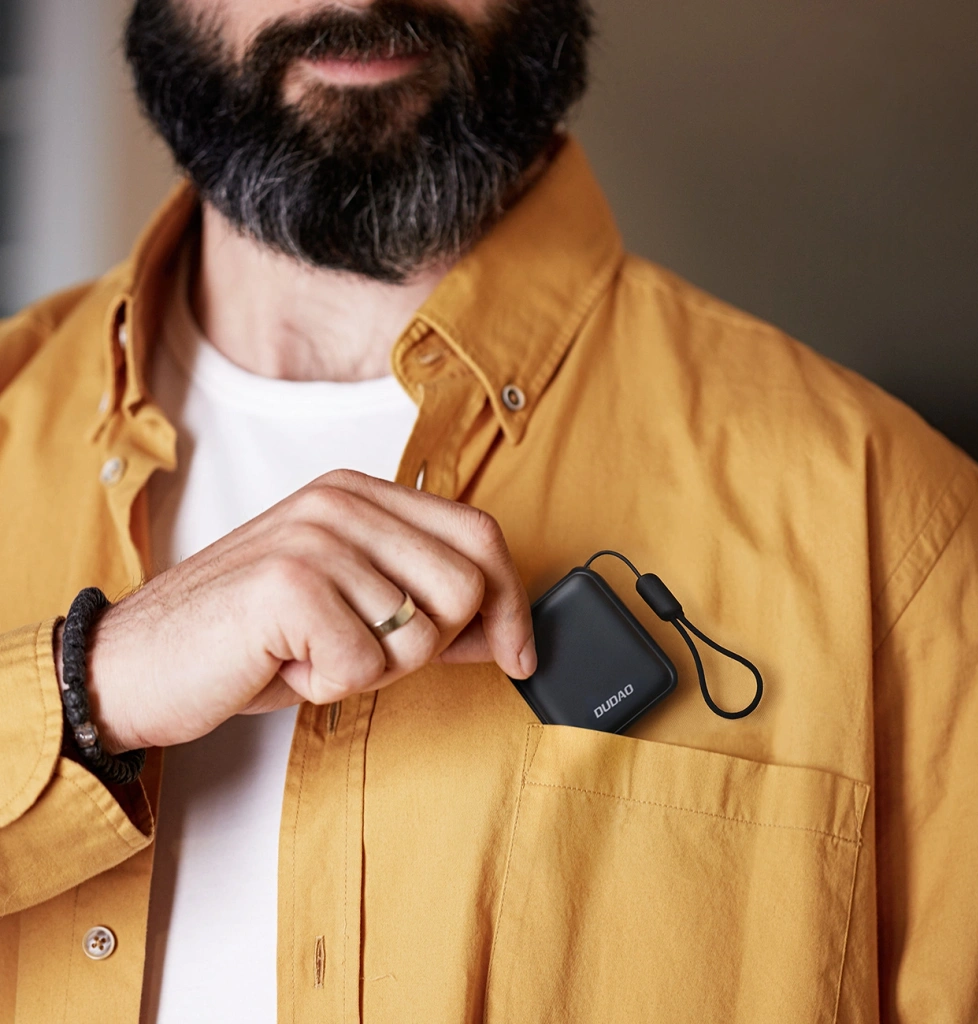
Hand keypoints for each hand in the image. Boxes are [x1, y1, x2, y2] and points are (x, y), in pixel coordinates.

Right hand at [69, 471, 534, 752]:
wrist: (135, 663)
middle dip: (428, 645)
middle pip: (466, 585)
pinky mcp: (289, 583)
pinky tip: (285, 665)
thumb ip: (425, 609)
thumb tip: (505, 632)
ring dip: (373, 668)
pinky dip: (330, 686)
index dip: (512, 602)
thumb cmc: (247, 639)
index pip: (479, 535)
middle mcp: (342, 502)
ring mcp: (315, 536)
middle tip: (359, 653)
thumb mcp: (349, 612)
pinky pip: (364, 665)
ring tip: (313, 654)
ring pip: (422, 631)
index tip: (520, 654)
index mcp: (361, 494)